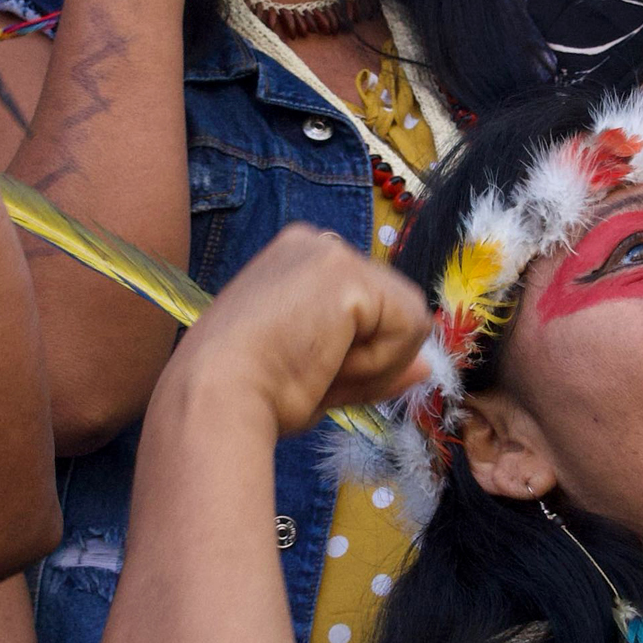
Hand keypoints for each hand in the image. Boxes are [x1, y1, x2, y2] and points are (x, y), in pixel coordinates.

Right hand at [174, 225, 431, 436]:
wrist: (215, 400)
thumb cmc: (249, 393)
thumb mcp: (322, 374)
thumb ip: (374, 363)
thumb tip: (427, 367)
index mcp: (299, 258)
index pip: (369, 308)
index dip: (358, 354)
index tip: (307, 369)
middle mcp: (315, 242)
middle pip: (393, 308)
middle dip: (371, 357)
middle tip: (312, 374)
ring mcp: (331, 252)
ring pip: (409, 319)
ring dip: (377, 362)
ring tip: (317, 367)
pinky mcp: (347, 274)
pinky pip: (409, 329)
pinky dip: (380, 362)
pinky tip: (328, 362)